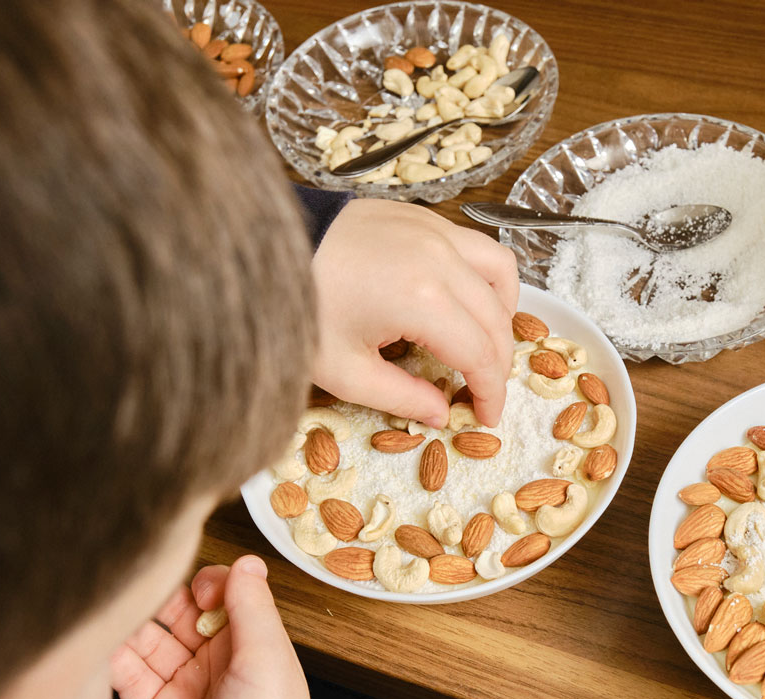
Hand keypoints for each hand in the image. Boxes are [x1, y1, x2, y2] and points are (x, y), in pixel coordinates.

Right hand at [109, 556, 312, 698]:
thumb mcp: (266, 658)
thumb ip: (252, 607)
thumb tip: (249, 560)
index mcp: (249, 642)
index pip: (220, 595)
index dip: (204, 584)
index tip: (197, 589)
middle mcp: (215, 659)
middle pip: (179, 615)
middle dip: (158, 602)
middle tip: (139, 591)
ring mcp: (183, 684)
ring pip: (149, 642)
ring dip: (130, 627)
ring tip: (111, 612)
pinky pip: (128, 678)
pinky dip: (112, 660)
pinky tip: (100, 643)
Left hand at [310, 199, 518, 427]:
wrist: (262, 247)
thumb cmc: (298, 308)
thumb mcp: (344, 371)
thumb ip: (402, 397)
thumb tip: (441, 414)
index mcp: (423, 300)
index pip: (480, 354)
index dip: (491, 391)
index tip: (486, 414)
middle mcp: (440, 259)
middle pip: (495, 319)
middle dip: (497, 362)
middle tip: (482, 390)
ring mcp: (434, 231)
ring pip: (500, 272)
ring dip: (502, 313)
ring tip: (485, 341)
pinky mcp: (423, 217)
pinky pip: (477, 246)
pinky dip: (485, 277)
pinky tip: (467, 301)